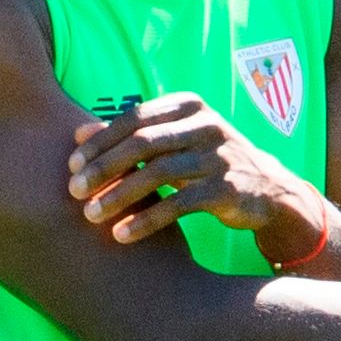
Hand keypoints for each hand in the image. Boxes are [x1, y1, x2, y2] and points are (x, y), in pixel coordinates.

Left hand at [67, 93, 322, 260]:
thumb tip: (78, 132)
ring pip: (158, 173)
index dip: (99, 142)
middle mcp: (207, 125)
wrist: (269, 190)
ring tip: (92, 216)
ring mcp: (220, 156)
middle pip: (143, 143)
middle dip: (103, 168)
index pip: (134, 118)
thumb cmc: (209, 163)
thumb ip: (134, 134)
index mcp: (189, 106)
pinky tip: (123, 234)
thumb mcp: (177, 141)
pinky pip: (179, 204)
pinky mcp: (228, 188)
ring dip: (119, 195)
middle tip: (74, 192)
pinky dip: (147, 220)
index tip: (71, 166)